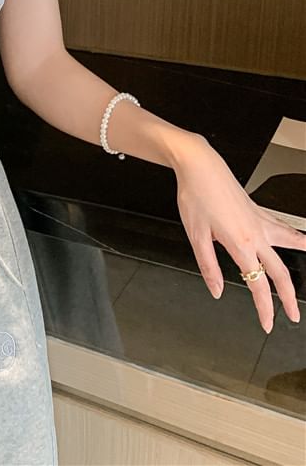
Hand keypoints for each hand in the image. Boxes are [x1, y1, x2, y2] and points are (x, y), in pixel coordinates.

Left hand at [173, 136, 305, 332]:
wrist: (200, 166)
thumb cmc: (195, 196)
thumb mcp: (196, 235)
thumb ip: (208, 266)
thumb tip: (217, 290)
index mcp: (240, 244)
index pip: (257, 285)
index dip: (264, 308)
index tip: (268, 324)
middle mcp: (257, 234)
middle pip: (279, 273)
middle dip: (287, 298)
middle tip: (292, 316)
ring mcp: (260, 221)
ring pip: (289, 249)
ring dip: (297, 269)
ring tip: (303, 285)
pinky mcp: (258, 211)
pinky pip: (282, 228)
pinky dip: (296, 238)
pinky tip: (300, 240)